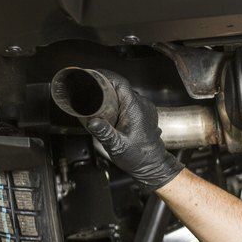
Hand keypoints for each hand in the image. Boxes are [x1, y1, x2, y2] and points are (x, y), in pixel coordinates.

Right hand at [82, 70, 183, 190]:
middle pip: (120, 86)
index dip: (105, 75)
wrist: (153, 166)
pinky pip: (129, 101)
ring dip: (111, 94)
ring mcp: (145, 109)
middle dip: (104, 85)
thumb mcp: (117, 145)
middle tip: (88, 89)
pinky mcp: (144, 114)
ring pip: (125, 94)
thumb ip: (104, 133)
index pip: (120, 82)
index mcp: (135, 108)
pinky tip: (109, 109)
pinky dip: (118, 101)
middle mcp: (142, 105)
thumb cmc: (138, 157)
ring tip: (95, 99)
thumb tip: (92, 121)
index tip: (91, 75)